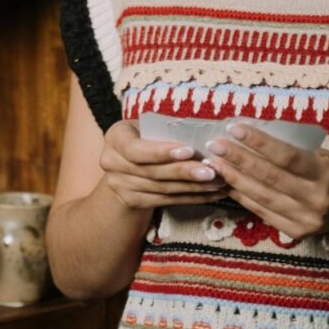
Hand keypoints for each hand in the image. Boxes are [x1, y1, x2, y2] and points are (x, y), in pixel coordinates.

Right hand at [100, 120, 230, 209]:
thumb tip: (203, 132)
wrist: (124, 166)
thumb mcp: (148, 127)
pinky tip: (210, 194)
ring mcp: (119, 185)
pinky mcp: (132, 201)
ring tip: (217, 182)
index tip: (190, 150)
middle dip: (184, 172)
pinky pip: (165, 201)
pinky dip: (190, 198)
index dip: (162, 152)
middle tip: (211, 171)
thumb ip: (166, 130)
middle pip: (152, 172)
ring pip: (161, 189)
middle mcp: (111, 162)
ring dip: (192, 187)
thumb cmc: (145, 137)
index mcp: (115, 137)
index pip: (136, 149)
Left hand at [204, 122, 328, 240]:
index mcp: (325, 174)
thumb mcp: (323, 156)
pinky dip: (242, 197)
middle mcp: (315, 198)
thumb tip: (253, 135)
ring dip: (233, 179)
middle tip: (215, 145)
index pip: (286, 156)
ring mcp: (305, 219)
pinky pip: (262, 212)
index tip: (234, 128)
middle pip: (269, 177)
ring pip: (261, 197)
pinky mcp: (295, 232)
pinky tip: (226, 184)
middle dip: (238, 159)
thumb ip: (294, 150)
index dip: (258, 142)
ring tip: (214, 164)